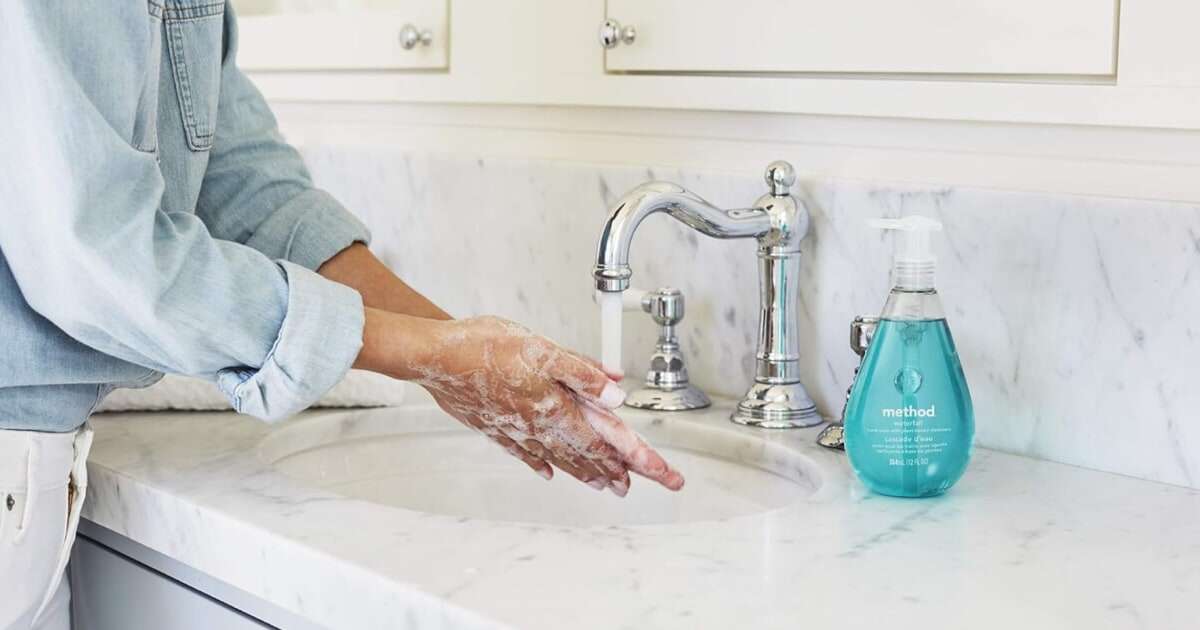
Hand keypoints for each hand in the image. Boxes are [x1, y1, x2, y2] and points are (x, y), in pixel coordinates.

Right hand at [380, 315, 683, 495]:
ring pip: (560, 458)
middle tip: (642, 485)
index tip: (665, 474)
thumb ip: (582, 374)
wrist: (436, 357)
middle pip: (589, 456)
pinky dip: (540, 463)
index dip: (640, 458)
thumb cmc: (486, 348)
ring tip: (604, 486)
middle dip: (619, 472)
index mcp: (558, 408)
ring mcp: (517, 430)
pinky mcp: (495, 427)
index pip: (609, 441)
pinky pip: (525, 453)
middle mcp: (541, 426)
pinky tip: (546, 472)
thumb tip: (616, 395)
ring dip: (585, 473)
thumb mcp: (544, 350)